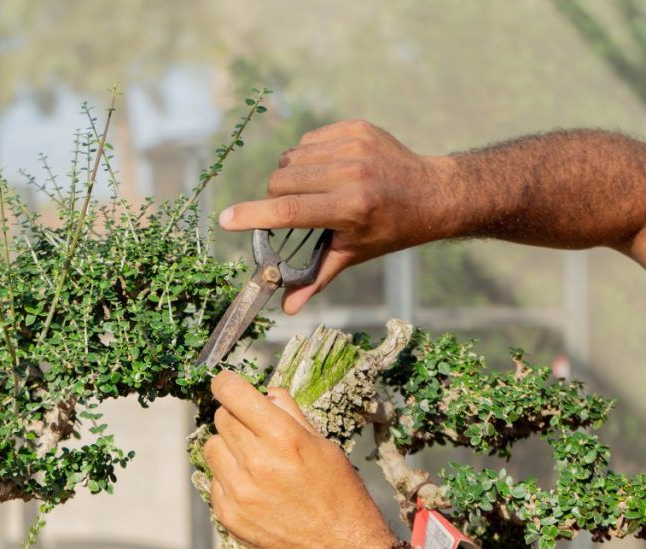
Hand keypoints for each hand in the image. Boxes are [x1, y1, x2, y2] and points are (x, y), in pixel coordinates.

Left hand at [206, 370, 394, 548]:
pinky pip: (214, 480)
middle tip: (256, 431)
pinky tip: (254, 489)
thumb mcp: (323, 445)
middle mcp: (256, 462)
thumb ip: (290, 414)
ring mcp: (239, 490)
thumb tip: (266, 392)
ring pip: (212, 447)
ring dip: (228, 447)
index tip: (226, 383)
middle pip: (222, 418)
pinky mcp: (228, 514)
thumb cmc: (338, 494)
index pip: (233, 394)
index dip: (226, 383)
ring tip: (254, 461)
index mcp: (282, 437)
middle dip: (236, 417)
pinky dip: (228, 478)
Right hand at [218, 119, 457, 312]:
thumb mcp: (354, 254)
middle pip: (281, 182)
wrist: (434, 192)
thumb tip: (287, 308)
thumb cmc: (390, 230)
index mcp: (351, 208)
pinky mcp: (356, 128)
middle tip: (298, 211)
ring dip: (292, 176)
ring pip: (291, 158)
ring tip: (315, 190)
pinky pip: (308, 141)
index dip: (252, 216)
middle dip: (278, 198)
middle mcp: (353, 173)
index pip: (289, 212)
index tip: (226, 220)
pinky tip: (329, 170)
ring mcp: (355, 146)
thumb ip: (316, 278)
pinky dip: (308, 156)